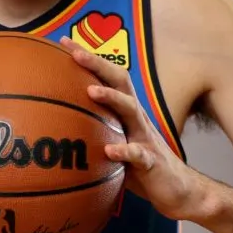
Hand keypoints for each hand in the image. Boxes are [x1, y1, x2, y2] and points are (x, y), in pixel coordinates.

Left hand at [60, 36, 204, 220]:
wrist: (178, 190)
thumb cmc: (139, 165)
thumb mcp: (113, 143)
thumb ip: (92, 131)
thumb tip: (54, 124)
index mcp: (125, 111)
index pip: (106, 76)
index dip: (88, 58)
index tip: (63, 42)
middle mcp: (136, 118)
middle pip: (120, 82)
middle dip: (98, 64)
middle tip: (76, 53)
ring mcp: (145, 137)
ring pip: (130, 110)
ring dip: (111, 98)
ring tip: (91, 91)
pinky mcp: (152, 162)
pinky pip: (138, 154)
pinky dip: (125, 150)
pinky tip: (110, 150)